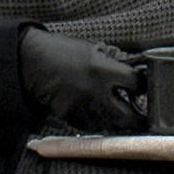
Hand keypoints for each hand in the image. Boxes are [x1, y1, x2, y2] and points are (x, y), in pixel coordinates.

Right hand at [19, 27, 143, 131]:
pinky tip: (93, 107)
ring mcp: (82, 108)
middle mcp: (94, 92)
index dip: (141, 84)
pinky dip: (96, 119)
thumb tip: (136, 68)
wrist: (31, 63)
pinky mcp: (70, 117)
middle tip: (138, 112)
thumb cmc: (62, 51)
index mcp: (101, 69)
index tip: (141, 85)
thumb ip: (115, 61)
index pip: (135, 83)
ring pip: (110, 124)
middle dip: (136, 116)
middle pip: (127, 117)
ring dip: (115, 118)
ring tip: (114, 108)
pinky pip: (91, 125)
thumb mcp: (92, 48)